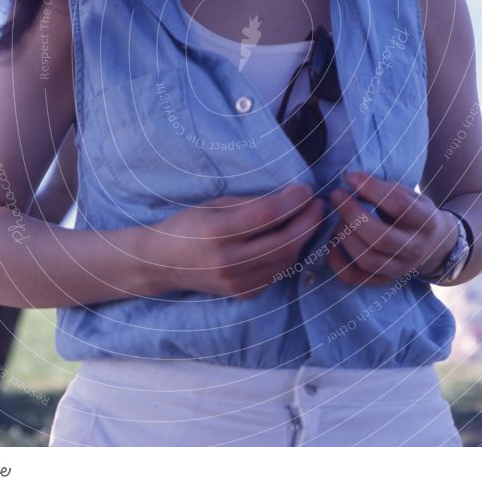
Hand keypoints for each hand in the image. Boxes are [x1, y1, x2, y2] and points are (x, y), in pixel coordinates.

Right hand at [148, 184, 324, 298]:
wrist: (163, 263)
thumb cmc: (189, 225)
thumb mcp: (216, 204)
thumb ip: (253, 203)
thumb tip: (292, 196)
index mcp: (217, 231)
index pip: (268, 215)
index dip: (293, 201)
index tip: (306, 188)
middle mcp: (228, 261)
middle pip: (284, 242)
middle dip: (308, 221)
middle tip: (318, 204)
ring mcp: (236, 282)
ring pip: (286, 260)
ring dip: (304, 238)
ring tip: (309, 219)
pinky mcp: (243, 294)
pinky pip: (277, 273)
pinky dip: (289, 255)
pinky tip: (292, 239)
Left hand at [326, 171, 457, 285]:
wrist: (433, 245)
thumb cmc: (413, 212)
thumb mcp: (409, 195)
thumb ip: (384, 188)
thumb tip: (350, 179)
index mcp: (426, 221)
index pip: (399, 206)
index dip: (371, 189)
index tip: (351, 177)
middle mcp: (415, 249)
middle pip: (381, 237)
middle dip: (352, 214)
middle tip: (336, 195)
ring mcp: (400, 269)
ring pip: (368, 259)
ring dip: (345, 236)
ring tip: (337, 218)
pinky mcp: (383, 281)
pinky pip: (355, 278)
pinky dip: (337, 262)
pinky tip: (332, 243)